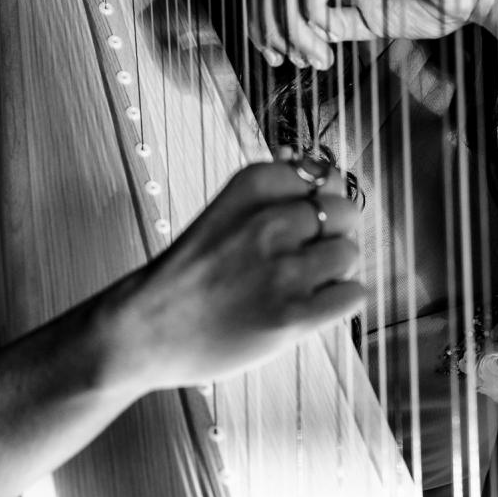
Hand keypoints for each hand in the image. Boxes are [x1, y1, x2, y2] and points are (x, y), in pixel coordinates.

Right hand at [101, 157, 365, 390]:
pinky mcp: (292, 317)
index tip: (296, 221)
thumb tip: (321, 165)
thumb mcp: (224, 209)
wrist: (143, 331)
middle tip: (302, 256)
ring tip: (298, 285)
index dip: (317, 200)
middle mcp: (270, 221)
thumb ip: (274, 190)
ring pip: (349, 254)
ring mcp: (283, 270)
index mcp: (252, 186)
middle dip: (332, 233)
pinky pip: (354, 295)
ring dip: (333, 270)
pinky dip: (339, 301)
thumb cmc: (188, 272)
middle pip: (345, 212)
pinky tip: (309, 307)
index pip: (322, 174)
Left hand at [247, 0, 497, 69]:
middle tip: (286, 60)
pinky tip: (326, 39)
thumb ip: (332, 24)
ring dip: (292, 25)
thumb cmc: (434, 1)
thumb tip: (296, 40)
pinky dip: (310, 10)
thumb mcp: (368, 22)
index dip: (262, 18)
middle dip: (268, 24)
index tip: (275, 56)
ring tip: (317, 57)